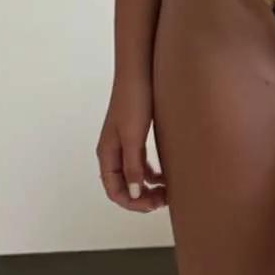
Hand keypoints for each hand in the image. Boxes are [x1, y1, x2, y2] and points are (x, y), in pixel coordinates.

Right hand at [96, 75, 166, 213]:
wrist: (140, 69)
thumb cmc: (134, 100)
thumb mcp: (133, 136)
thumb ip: (132, 165)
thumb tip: (134, 194)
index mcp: (106, 153)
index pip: (114, 191)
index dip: (133, 203)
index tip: (154, 205)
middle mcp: (112, 151)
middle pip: (123, 186)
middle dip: (142, 198)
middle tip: (164, 200)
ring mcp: (124, 143)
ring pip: (134, 176)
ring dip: (148, 187)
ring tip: (167, 190)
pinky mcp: (135, 134)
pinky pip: (141, 163)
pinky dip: (151, 173)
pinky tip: (165, 175)